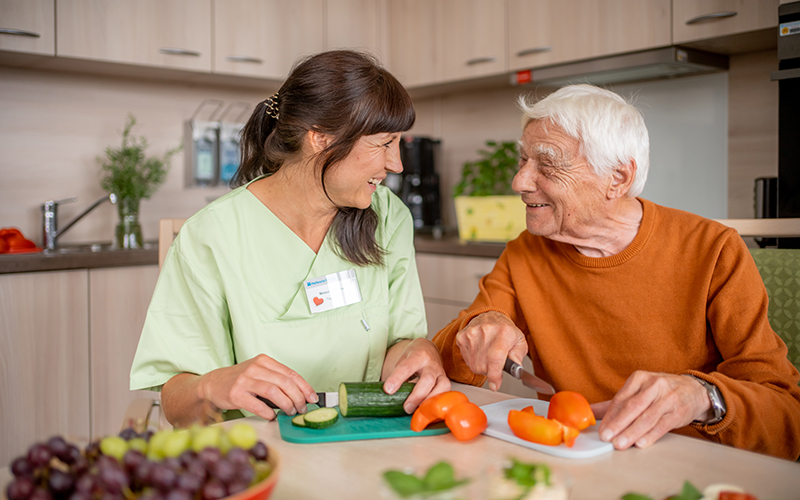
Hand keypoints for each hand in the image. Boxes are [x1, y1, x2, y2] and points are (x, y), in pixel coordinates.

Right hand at [197, 354, 317, 420]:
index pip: (290, 373)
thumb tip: (301, 395)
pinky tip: (273, 416)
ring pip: (273, 392)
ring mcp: (244, 380)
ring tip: (290, 412)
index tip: (312, 398)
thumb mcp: (259, 373)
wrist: (214, 383)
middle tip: (302, 408)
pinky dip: (268, 412)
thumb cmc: (241, 380)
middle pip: (285, 383)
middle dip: (298, 398)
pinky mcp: (236, 394)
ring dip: (286, 405)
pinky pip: (257, 405)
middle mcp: (255, 368)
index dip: (305, 387)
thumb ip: (277, 380)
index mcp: (264, 361)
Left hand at [382, 338, 450, 413]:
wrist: (428, 350)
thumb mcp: (402, 360)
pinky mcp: (446, 382)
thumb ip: (397, 375)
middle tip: (406, 408)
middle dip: (416, 396)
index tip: (388, 390)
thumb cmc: (412, 357)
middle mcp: (431, 364)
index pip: (407, 367)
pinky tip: (428, 410)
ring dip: (430, 401)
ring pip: (442, 387)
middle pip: (427, 380)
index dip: (397, 379)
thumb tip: (386, 395)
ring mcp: (440, 373)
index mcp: (418, 355)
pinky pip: (446, 393)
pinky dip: (437, 403)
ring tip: (419, 411)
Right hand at [455, 311, 527, 391]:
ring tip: (488, 355)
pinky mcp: (462, 337)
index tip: (495, 385)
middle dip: (491, 370)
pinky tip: (479, 351)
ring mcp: (472, 333)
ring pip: (474, 365)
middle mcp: (486, 331)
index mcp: (504, 332)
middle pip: (484, 365)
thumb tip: (515, 369)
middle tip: (496, 361)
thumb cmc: (506, 331)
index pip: (495, 357)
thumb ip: (518, 357)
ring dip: (482, 366)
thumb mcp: (520, 342)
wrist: (490, 317)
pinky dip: (474, 360)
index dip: (495, 375)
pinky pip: (467, 360)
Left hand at [592, 371, 711, 449]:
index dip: (610, 416)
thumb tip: (589, 412)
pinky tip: (641, 443)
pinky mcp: (678, 411)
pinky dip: (651, 435)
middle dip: (618, 424)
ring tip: (620, 444)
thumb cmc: (661, 392)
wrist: (694, 390)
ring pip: (647, 417)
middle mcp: (654, 385)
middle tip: (607, 437)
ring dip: (632, 432)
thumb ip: (615, 403)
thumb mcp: (639, 390)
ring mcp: (668, 398)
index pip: (621, 399)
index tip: (601, 429)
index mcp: (639, 378)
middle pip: (633, 407)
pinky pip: (662, 425)